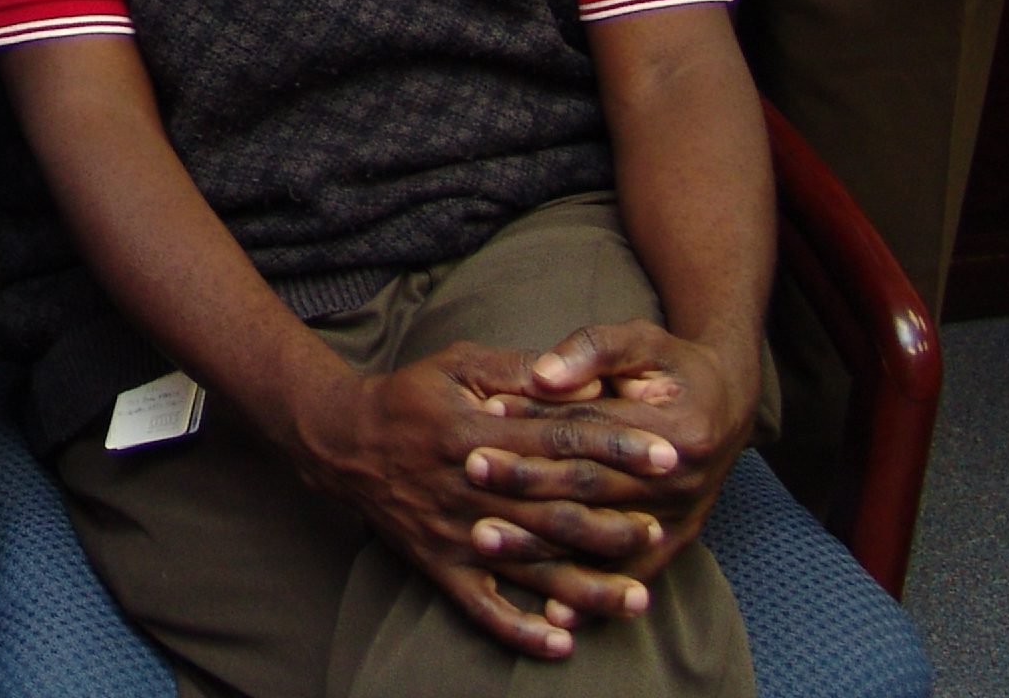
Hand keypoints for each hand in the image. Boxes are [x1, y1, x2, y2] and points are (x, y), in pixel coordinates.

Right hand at [287, 342, 682, 658]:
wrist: (344, 442)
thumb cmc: (409, 397)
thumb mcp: (457, 364)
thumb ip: (518, 370)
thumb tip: (582, 381)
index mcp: (479, 432)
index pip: (561, 442)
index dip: (617, 448)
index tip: (665, 455)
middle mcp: (472, 488)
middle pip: (555, 512)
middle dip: (613, 522)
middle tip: (662, 526)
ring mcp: (457, 534)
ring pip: (531, 568)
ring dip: (586, 586)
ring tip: (638, 597)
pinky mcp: (441, 566)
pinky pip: (484, 607)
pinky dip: (521, 630)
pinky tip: (561, 643)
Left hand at [456, 322, 753, 598]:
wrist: (726, 405)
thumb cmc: (673, 366)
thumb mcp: (641, 340)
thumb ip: (592, 351)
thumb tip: (543, 374)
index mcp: (676, 428)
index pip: (591, 426)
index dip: (536, 417)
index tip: (485, 410)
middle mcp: (680, 482)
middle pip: (589, 485)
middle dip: (525, 479)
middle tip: (470, 470)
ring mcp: (679, 519)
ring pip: (599, 537)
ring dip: (541, 544)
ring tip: (483, 539)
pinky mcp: (675, 544)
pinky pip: (627, 575)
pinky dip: (590, 596)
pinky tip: (552, 615)